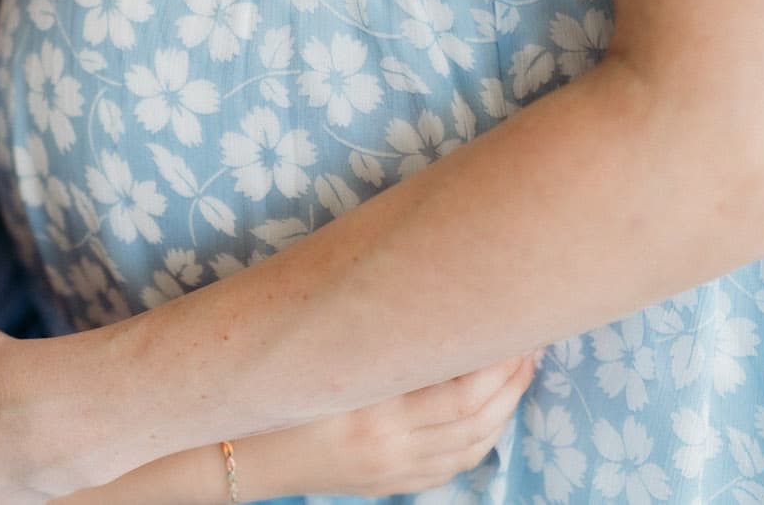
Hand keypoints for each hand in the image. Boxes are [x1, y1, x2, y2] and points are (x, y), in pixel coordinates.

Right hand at [242, 351, 535, 498]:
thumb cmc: (268, 381)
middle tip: (530, 338)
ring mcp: (392, 469)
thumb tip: (420, 280)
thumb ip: (370, 323)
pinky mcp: (389, 483)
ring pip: (474, 444)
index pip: (463, 391)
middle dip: (513, 377)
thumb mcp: (317, 348)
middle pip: (478, 417)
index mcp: (372, 407)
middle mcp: (390, 445)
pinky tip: (491, 411)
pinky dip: (483, 437)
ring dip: (506, 406)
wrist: (233, 450)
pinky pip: (454, 465)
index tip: (515, 325)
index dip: (499, 361)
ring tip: (519, 367)